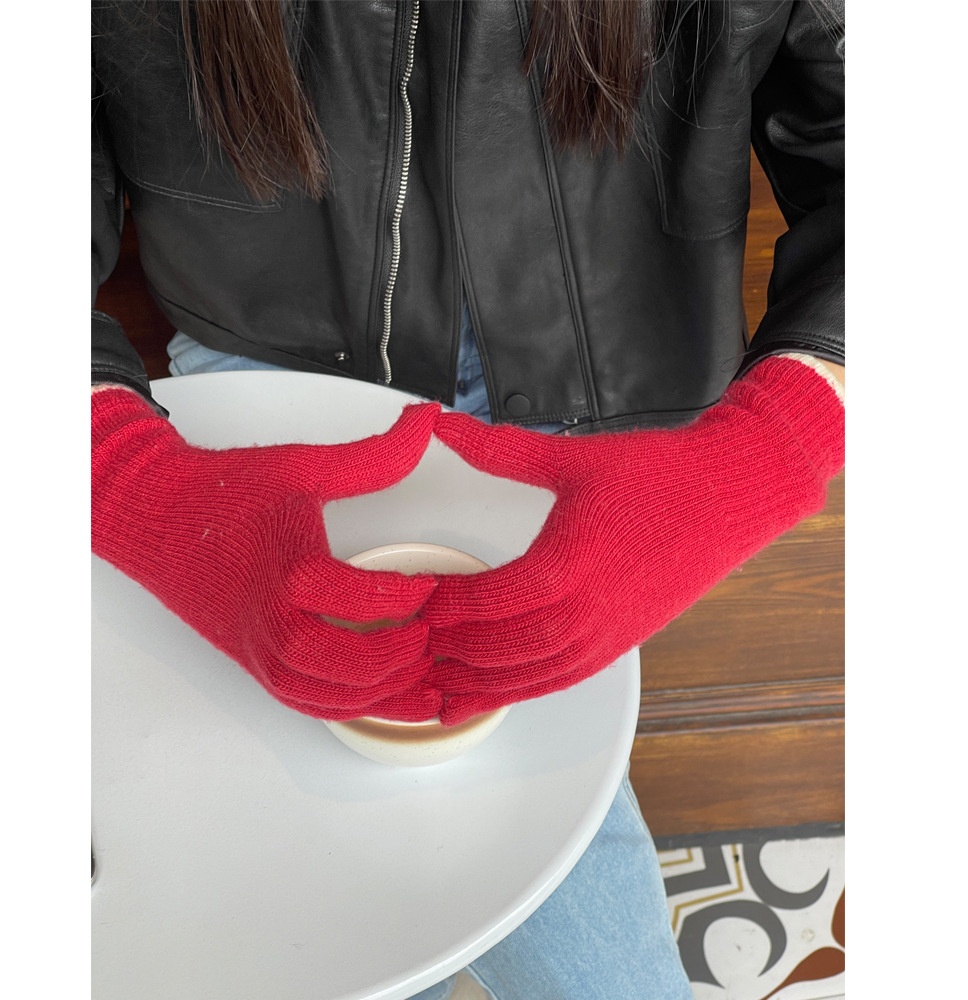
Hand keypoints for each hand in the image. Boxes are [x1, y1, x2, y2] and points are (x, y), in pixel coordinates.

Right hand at [92, 387, 442, 720]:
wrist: (154, 513)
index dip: (408, 597)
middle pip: (346, 664)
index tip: (430, 585)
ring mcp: (258, 647)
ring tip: (417, 675)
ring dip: (379, 694)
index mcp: (289, 569)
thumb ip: (374, 455)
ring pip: (326, 695)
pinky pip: (301, 701)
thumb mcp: (305, 466)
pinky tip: (375, 693)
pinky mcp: (251, 661)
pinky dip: (344, 705)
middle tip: (428, 636)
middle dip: (399, 657)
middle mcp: (271, 619)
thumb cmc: (224, 492)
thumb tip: (424, 423)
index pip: (361, 600)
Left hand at [424, 358, 844, 724]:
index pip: (483, 600)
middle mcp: (584, 613)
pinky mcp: (619, 645)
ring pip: (524, 677)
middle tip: (403, 643)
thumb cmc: (657, 475)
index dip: (438, 603)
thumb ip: (499, 449)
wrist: (729, 496)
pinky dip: (516, 692)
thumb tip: (442, 424)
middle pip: (495, 647)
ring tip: (429, 684)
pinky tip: (485, 694)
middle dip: (444, 649)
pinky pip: (557, 681)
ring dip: (474, 683)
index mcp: (566, 564)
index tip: (405, 599)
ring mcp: (605, 636)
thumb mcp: (572, 458)